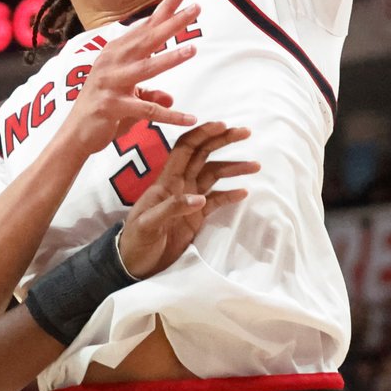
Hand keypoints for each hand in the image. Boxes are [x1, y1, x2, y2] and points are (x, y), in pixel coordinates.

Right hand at [64, 0, 199, 157]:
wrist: (75, 135)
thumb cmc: (101, 111)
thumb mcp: (128, 98)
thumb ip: (148, 94)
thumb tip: (169, 98)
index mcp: (115, 53)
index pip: (145, 27)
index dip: (164, 9)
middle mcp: (111, 63)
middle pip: (147, 39)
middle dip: (172, 23)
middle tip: (196, 7)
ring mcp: (110, 83)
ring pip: (145, 69)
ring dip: (169, 59)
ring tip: (192, 50)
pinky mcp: (112, 107)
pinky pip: (147, 110)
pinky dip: (170, 115)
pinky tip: (190, 118)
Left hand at [118, 122, 257, 276]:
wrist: (134, 265)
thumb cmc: (135, 241)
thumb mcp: (148, 224)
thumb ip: (171, 208)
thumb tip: (200, 197)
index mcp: (166, 181)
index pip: (185, 149)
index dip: (202, 134)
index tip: (223, 125)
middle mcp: (180, 185)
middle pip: (203, 155)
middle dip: (223, 141)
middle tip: (245, 132)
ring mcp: (189, 200)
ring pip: (213, 175)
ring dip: (233, 167)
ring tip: (255, 165)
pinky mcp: (196, 218)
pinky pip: (216, 201)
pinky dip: (229, 194)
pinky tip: (244, 191)